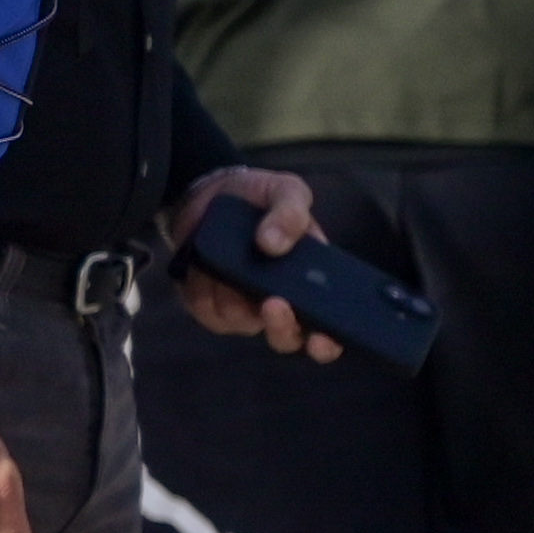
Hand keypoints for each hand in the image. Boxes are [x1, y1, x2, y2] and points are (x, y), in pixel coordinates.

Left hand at [162, 166, 343, 360]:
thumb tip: (274, 244)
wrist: (210, 192)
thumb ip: (291, 212)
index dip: (329, 342)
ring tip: (227, 256)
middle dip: (282, 328)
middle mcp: (279, 302)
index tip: (323, 338)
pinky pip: (206, 310)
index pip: (328, 328)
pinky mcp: (208, 304)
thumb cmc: (259, 197)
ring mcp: (242, 307)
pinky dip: (204, 286)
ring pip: (241, 321)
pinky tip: (204, 264)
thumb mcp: (285, 191)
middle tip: (274, 303)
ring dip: (233, 292)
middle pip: (285, 338)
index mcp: (310, 282)